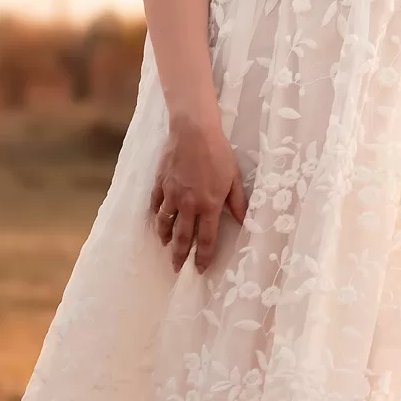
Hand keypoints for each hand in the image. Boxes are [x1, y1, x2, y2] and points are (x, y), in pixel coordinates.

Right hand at [150, 115, 247, 273]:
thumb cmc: (218, 152)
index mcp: (209, 206)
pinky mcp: (160, 183)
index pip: (206, 239)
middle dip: (180, 255)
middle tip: (177, 268)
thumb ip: (238, 203)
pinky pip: (156, 205)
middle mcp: (188, 205)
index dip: (203, 257)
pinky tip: (158, 219)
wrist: (194, 131)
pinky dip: (156, 215)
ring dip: (165, 238)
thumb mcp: (234, 177)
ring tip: (166, 245)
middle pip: (182, 237)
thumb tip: (244, 222)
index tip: (200, 269)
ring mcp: (172, 195)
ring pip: (165, 224)